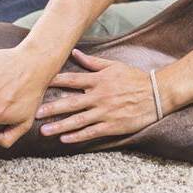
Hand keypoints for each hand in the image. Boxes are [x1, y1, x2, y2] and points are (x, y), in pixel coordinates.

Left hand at [33, 49, 157, 142]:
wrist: (157, 94)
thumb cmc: (134, 78)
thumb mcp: (114, 66)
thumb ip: (92, 62)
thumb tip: (75, 52)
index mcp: (99, 80)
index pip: (72, 79)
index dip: (54, 81)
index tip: (39, 84)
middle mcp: (99, 96)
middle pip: (71, 102)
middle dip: (52, 108)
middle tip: (35, 113)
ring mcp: (106, 112)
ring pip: (78, 120)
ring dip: (60, 126)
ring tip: (44, 131)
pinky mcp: (113, 125)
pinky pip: (92, 132)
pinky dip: (78, 136)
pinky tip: (65, 139)